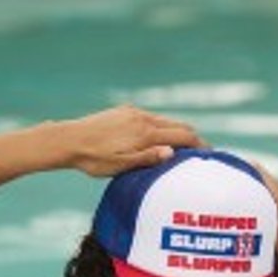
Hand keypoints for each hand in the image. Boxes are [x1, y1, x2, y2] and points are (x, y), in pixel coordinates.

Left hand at [36, 106, 204, 175]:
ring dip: (176, 131)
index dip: (199, 144)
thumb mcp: (121, 165)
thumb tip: (172, 152)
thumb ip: (148, 158)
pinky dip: (161, 127)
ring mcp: (132, 113)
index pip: (183, 135)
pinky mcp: (123, 111)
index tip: (209, 154)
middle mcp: (142, 118)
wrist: (68, 140)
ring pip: (164, 120)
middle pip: (177, 124)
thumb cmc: (93, 159)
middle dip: (192, 137)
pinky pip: (150, 118)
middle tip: (200, 152)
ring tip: (181, 147)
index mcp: (145, 133)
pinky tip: (156, 139)